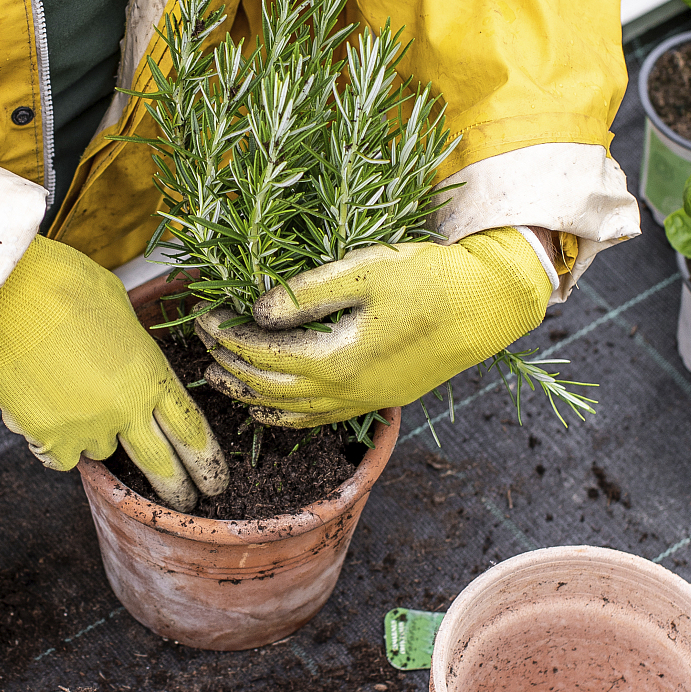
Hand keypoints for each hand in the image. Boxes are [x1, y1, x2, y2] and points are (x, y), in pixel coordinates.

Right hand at [0, 237, 226, 510]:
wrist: (2, 294)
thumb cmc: (60, 284)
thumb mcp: (116, 305)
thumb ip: (130, 343)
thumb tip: (128, 355)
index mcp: (150, 373)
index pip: (190, 429)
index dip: (205, 459)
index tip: (213, 480)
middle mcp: (125, 409)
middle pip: (162, 465)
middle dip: (176, 488)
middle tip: (183, 503)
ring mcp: (86, 427)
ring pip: (102, 453)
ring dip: (97, 439)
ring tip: (79, 410)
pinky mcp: (46, 437)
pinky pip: (59, 457)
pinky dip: (55, 444)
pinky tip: (47, 422)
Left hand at [197, 229, 551, 426]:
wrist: (487, 307)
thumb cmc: (427, 280)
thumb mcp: (361, 272)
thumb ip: (304, 294)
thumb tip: (255, 311)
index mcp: (333, 359)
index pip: (261, 353)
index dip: (227, 338)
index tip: (205, 317)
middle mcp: (342, 391)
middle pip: (267, 387)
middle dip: (229, 365)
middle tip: (203, 342)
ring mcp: (360, 401)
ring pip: (289, 411)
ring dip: (249, 396)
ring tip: (219, 380)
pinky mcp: (376, 400)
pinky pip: (317, 419)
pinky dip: (284, 416)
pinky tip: (268, 410)